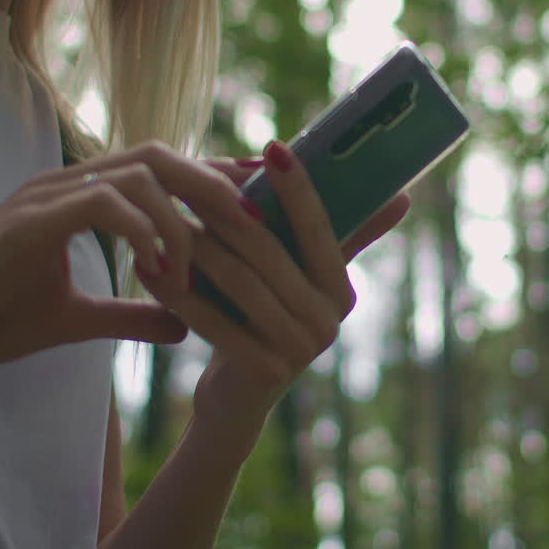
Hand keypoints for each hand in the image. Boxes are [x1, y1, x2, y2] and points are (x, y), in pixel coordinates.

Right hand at [0, 142, 263, 366]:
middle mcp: (70, 183)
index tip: (259, 200)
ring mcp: (49, 194)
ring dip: (181, 218)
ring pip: (141, 172)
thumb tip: (185, 325)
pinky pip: (105, 202)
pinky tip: (159, 271)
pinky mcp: (32, 218)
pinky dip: (144, 232)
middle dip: (214, 183)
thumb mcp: (79, 319)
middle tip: (253, 223)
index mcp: (82, 197)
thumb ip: (132, 313)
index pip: (161, 167)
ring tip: (197, 265)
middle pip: (162, 154)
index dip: (212, 176)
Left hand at [151, 141, 410, 426]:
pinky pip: (210, 317)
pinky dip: (176, 288)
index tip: (273, 146)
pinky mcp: (259, 370)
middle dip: (226, 210)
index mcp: (342, 292)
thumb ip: (335, 238)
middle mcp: (328, 322)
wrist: (237, 402)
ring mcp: (297, 349)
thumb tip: (402, 195)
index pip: (322, 229)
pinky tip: (146, 263)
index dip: (299, 188)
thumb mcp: (301, 284)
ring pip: (237, 280)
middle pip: (270, 251)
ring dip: (195, 243)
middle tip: (192, 176)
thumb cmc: (263, 322)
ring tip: (163, 212)